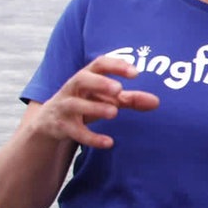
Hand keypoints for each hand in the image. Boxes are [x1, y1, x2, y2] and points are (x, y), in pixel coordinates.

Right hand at [31, 55, 159, 148]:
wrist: (50, 121)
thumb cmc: (85, 102)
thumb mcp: (107, 99)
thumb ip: (131, 99)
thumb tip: (157, 102)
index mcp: (86, 76)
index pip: (99, 64)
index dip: (116, 65)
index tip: (136, 73)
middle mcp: (72, 88)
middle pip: (81, 79)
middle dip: (100, 83)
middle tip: (119, 89)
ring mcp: (64, 107)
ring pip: (74, 104)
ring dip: (94, 108)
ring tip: (114, 112)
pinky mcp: (61, 126)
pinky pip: (74, 131)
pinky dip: (91, 137)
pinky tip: (108, 142)